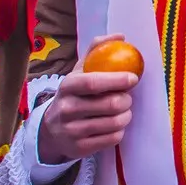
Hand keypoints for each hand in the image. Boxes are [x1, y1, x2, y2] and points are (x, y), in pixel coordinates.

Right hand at [35, 37, 136, 164]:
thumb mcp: (80, 72)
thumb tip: (120, 36)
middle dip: (126, 100)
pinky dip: (120, 130)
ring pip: (114, 123)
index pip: (93, 82)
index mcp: (68, 86)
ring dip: (126, 115)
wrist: (51, 130)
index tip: (134, 78)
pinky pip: (112, 138)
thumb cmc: (74, 94)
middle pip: (110, 105)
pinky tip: (114, 125)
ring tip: (122, 111)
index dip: (117, 80)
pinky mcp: (79, 148)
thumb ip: (98, 50)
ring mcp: (71, 130)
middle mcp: (66, 108)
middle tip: (127, 98)